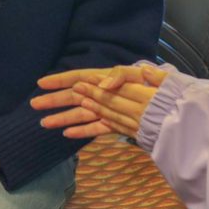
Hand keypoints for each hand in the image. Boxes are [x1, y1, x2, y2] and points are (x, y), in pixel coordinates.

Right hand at [31, 63, 167, 139]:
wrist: (173, 105)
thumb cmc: (156, 85)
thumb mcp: (139, 74)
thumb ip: (121, 75)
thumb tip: (102, 84)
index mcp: (106, 78)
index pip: (78, 77)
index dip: (60, 80)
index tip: (42, 83)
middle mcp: (104, 94)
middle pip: (74, 96)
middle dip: (54, 100)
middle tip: (34, 105)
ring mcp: (108, 110)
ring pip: (81, 113)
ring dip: (63, 118)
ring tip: (44, 124)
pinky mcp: (116, 124)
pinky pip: (96, 128)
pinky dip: (82, 131)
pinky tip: (67, 135)